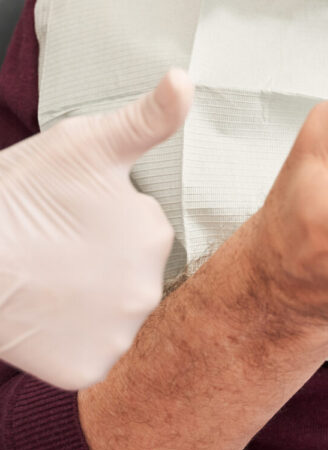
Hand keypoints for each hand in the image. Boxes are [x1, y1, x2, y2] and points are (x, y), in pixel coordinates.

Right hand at [0, 68, 192, 388]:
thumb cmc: (19, 195)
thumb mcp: (86, 143)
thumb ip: (148, 118)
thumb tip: (185, 79)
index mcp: (155, 234)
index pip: (143, 227)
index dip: (105, 218)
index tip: (72, 214)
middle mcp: (149, 290)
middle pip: (132, 272)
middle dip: (103, 260)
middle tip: (57, 247)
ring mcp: (118, 336)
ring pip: (114, 313)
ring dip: (91, 300)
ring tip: (48, 278)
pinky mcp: (87, 371)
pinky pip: (91, 353)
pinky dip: (72, 340)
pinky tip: (46, 315)